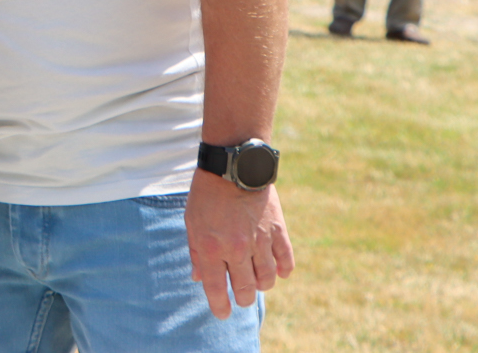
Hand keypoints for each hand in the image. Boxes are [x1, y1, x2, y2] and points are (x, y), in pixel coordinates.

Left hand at [185, 172, 293, 318]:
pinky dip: (283, 271)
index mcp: (210, 247)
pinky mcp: (277, 231)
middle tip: (241, 296)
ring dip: (262, 285)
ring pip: (267, 280)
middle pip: (246, 289)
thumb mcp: (192, 221)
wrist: (233, 165)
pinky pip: (286, 261)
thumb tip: (198, 278)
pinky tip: (278, 271)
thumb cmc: (206, 193)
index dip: (219, 306)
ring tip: (256, 281)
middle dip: (243, 298)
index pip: (216, 288)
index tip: (222, 313)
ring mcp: (259, 241)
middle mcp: (235, 249)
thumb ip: (195, 251)